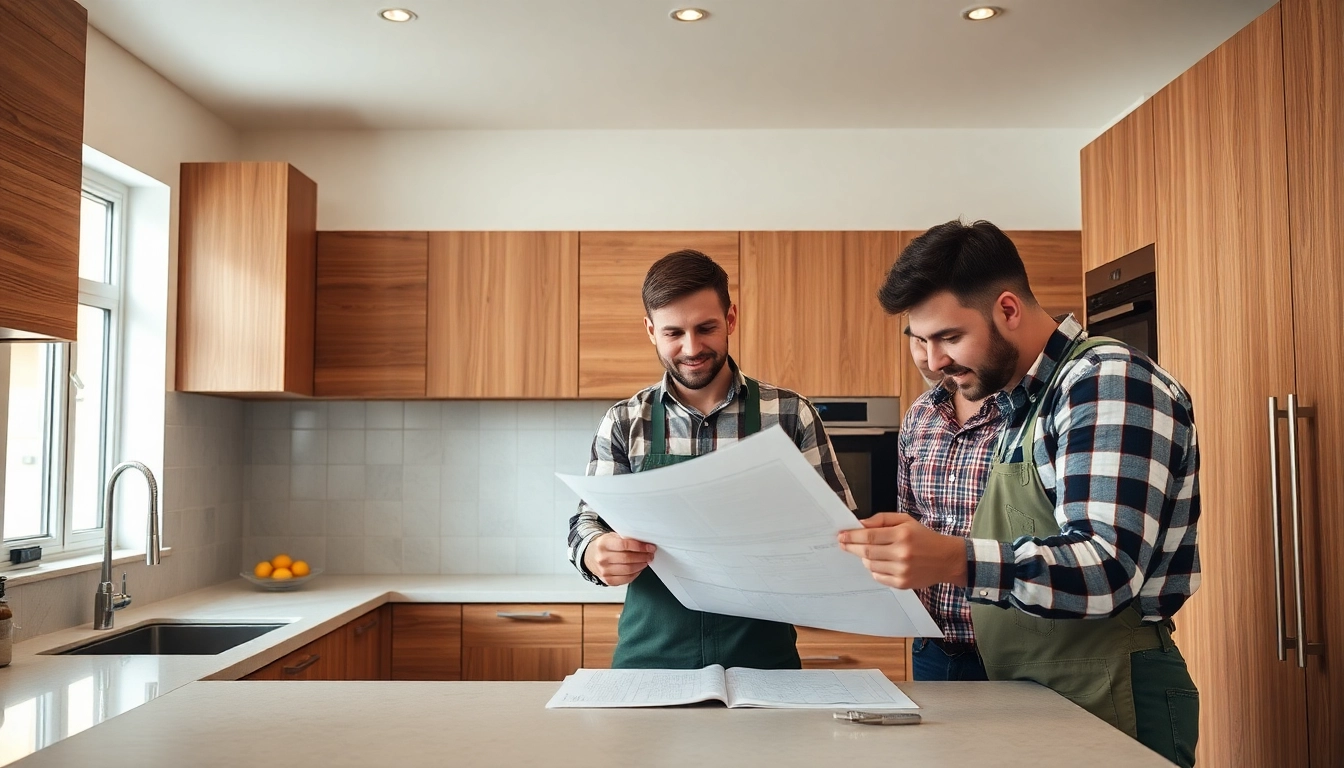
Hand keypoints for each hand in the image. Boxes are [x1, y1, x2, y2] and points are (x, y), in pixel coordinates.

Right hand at [583, 533, 655, 585]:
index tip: (650, 547)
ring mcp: (604, 571)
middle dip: (643, 557)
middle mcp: (602, 558)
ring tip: (646, 561)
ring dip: (641, 565)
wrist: (591, 556)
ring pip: (628, 570)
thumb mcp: (612, 537)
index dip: (640, 547)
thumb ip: (625, 539)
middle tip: (650, 555)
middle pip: (628, 559)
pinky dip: (635, 574)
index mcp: (604, 544)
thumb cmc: (604, 546)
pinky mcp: (608, 580)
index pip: (625, 545)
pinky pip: (626, 579)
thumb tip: (644, 542)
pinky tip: (638, 569)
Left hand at [837, 513, 968, 589]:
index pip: (869, 536)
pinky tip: (879, 563)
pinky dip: (874, 569)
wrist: (946, 559)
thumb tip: (860, 524)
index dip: (852, 536)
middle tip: (842, 543)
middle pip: (866, 552)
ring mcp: (902, 570)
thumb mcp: (905, 520)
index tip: (841, 535)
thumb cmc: (924, 537)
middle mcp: (902, 553)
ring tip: (865, 552)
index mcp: (902, 534)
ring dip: (863, 558)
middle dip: (851, 547)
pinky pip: (878, 576)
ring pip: (870, 565)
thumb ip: (882, 519)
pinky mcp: (902, 583)